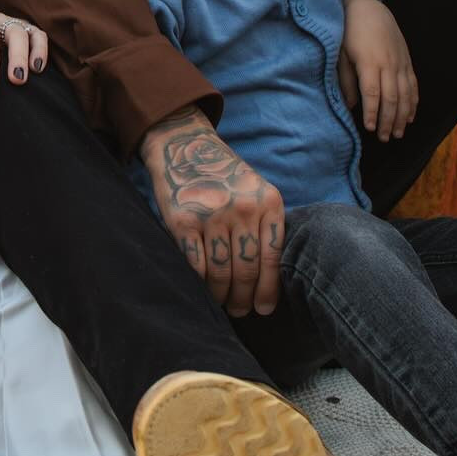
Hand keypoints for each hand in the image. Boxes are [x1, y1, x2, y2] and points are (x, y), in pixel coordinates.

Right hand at [140, 108, 284, 317]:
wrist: (184, 145)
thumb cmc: (223, 176)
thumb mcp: (255, 191)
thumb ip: (264, 226)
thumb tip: (268, 282)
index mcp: (268, 202)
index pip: (273, 259)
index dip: (269, 291)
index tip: (264, 309)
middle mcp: (244, 208)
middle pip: (248, 271)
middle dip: (244, 298)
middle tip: (240, 310)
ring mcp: (213, 215)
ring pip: (222, 273)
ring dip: (222, 296)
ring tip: (222, 304)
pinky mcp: (183, 221)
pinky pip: (197, 266)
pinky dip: (200, 284)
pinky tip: (203, 290)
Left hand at [338, 0, 417, 140]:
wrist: (368, 8)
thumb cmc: (349, 32)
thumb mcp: (341, 54)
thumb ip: (346, 80)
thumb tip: (350, 105)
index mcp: (369, 62)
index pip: (372, 94)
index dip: (372, 113)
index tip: (369, 128)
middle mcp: (388, 63)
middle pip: (391, 98)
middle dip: (388, 120)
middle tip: (384, 138)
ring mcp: (400, 62)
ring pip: (406, 94)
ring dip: (402, 116)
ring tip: (397, 133)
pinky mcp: (407, 60)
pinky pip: (413, 85)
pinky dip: (413, 102)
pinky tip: (410, 116)